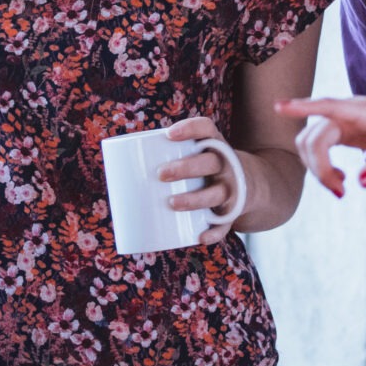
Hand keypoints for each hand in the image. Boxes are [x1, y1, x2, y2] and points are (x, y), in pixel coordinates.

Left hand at [157, 116, 241, 245]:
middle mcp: (226, 165)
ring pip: (217, 193)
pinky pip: (226, 224)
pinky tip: (200, 237)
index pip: (207, 129)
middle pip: (210, 162)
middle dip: (187, 167)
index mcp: (214, 146)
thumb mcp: (196, 157)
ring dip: (195, 199)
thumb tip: (115, 174)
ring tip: (172, 203)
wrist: (250, 186)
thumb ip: (165, 160)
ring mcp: (232, 189)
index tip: (169, 134)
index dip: (191, 128)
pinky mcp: (232, 213)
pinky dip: (214, 232)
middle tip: (161, 174)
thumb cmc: (204, 170)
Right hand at [277, 95, 365, 196]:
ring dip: (316, 168)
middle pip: (314, 136)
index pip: (329, 107)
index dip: (304, 107)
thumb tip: (360, 181)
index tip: (279, 107)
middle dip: (318, 167)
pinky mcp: (338, 130)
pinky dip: (319, 165)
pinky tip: (341, 179)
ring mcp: (340, 120)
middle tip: (341, 193)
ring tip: (341, 188)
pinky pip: (315, 145)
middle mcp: (346, 113)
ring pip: (309, 142)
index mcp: (365, 113)